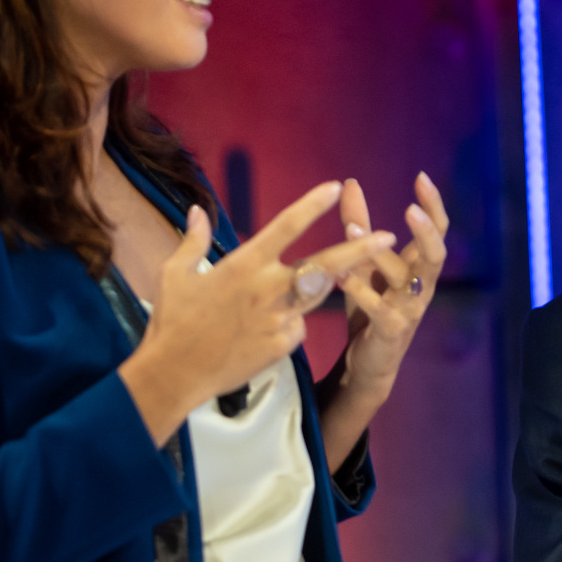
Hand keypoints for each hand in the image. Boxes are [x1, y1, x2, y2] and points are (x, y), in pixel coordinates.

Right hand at [119, 184, 396, 445]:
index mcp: (245, 263)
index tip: (335, 188)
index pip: (287, 226)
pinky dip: (289, 325)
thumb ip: (193, 240)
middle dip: (360, 250)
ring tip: (314, 283)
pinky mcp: (283, 345)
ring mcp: (279, 318)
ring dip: (323, 286)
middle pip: (325, 265)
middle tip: (388, 237)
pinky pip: (298, 328)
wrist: (175, 373)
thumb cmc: (173, 321)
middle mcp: (269, 288)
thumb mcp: (176, 274)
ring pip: (316, 296)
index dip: (313, 205)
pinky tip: (261, 334)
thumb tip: (196, 211)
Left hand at [318, 173, 448, 464]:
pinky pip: (380, 308)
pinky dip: (362, 290)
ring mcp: (409, 310)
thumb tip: (350, 182)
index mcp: (418, 267)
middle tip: (412, 209)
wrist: (369, 362)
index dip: (433, 205)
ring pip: (406, 279)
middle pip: (436, 255)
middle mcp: (421, 286)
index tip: (422, 176)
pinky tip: (342, 276)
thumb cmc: (370, 306)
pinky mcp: (391, 330)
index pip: (437, 231)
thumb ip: (358, 223)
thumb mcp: (363, 261)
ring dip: (379, 254)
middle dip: (427, 231)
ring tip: (353, 230)